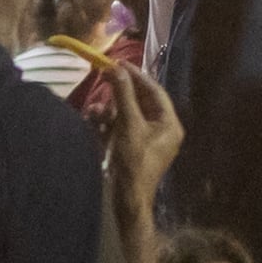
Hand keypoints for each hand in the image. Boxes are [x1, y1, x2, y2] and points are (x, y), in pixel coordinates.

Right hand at [98, 60, 184, 208]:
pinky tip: (93, 120)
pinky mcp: (131, 149)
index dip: (136, 76)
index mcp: (168, 124)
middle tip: (103, 78)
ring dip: (108, 110)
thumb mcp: (128, 125)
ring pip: (126, 114)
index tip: (118, 62)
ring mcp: (145, 140)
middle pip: (139, 101)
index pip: (155, 91)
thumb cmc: (134, 162)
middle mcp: (160, 130)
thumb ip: (123, 95)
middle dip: (119, 93)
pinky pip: (119, 128)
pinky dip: (106, 123)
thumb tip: (116, 68)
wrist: (126, 200)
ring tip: (94, 110)